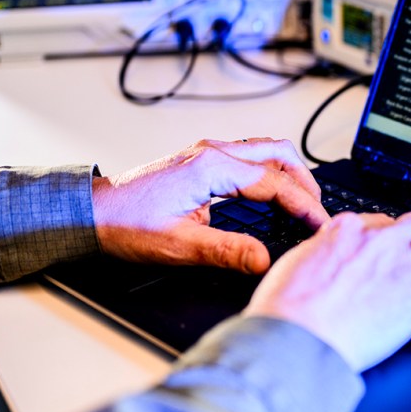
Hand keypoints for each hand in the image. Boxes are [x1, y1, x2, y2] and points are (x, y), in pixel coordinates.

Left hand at [92, 138, 327, 273]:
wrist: (89, 213)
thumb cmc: (125, 225)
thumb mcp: (180, 245)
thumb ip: (227, 252)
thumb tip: (263, 260)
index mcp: (212, 168)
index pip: (276, 184)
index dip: (305, 206)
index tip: (321, 225)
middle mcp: (212, 152)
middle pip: (278, 154)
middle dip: (305, 181)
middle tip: (317, 211)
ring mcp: (206, 152)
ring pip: (264, 150)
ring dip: (289, 172)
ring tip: (302, 201)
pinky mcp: (200, 160)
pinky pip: (249, 156)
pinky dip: (270, 171)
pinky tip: (271, 193)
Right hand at [244, 210, 410, 371]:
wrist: (296, 340)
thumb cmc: (286, 314)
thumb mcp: (293, 265)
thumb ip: (318, 254)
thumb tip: (324, 258)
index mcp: (347, 231)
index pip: (382, 221)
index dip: (393, 237)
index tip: (396, 250)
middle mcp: (380, 240)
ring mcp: (404, 263)